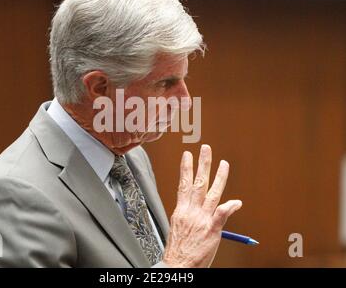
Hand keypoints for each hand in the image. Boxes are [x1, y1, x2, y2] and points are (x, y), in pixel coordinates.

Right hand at [162, 144, 241, 267]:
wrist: (177, 265)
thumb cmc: (178, 249)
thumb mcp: (178, 227)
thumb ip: (187, 214)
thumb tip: (193, 208)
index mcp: (181, 210)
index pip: (183, 184)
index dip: (186, 168)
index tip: (187, 155)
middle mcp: (191, 211)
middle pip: (198, 183)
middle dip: (202, 164)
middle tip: (205, 149)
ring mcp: (202, 219)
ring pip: (212, 193)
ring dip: (219, 177)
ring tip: (223, 163)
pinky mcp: (212, 230)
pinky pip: (222, 215)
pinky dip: (229, 207)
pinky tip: (237, 201)